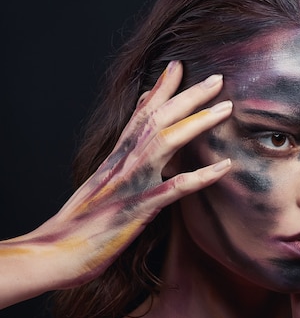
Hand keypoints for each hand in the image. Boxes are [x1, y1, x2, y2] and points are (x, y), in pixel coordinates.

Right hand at [7, 60, 231, 290]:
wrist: (54, 252)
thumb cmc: (81, 220)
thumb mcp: (101, 183)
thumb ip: (121, 161)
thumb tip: (136, 143)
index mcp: (116, 156)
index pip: (140, 114)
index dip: (160, 88)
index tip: (179, 66)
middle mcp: (123, 162)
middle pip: (157, 118)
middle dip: (188, 95)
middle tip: (218, 78)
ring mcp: (131, 184)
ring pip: (165, 142)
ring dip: (197, 123)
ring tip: (226, 108)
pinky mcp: (138, 209)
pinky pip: (175, 188)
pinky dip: (201, 176)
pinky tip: (224, 167)